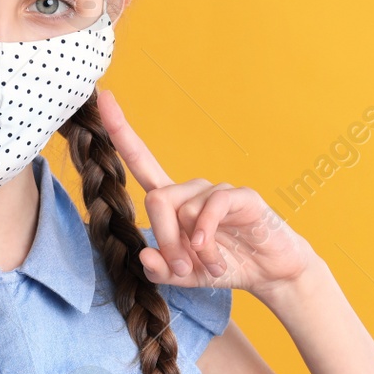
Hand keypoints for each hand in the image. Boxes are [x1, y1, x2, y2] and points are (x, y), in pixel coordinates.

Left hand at [97, 89, 315, 296]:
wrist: (269, 271)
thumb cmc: (226, 263)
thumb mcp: (186, 276)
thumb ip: (161, 270)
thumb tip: (143, 254)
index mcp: (175, 202)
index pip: (141, 161)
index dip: (121, 131)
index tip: (104, 98)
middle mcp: (192, 190)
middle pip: (157, 198)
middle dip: (163, 236)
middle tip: (180, 267)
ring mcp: (217, 191)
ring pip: (183, 208)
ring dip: (191, 248)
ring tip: (210, 265)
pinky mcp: (241, 196)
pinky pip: (211, 207)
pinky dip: (206, 235)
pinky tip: (211, 255)